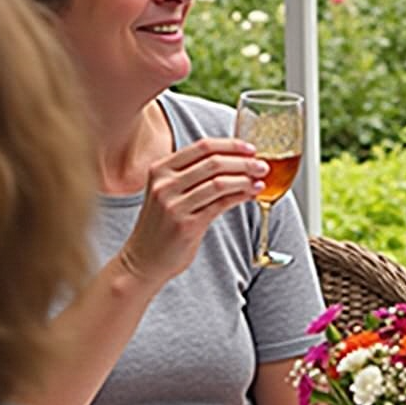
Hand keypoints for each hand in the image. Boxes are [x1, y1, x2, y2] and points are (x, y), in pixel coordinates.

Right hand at [118, 136, 263, 288]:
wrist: (143, 259)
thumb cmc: (161, 224)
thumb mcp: (168, 192)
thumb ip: (192, 175)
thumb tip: (234, 160)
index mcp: (160, 169)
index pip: (202, 147)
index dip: (230, 145)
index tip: (250, 148)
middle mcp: (164, 184)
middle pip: (213, 162)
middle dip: (243, 162)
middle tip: (262, 165)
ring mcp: (174, 204)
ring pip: (219, 182)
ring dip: (246, 179)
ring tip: (261, 180)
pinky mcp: (186, 225)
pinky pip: (221, 204)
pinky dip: (240, 196)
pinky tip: (251, 195)